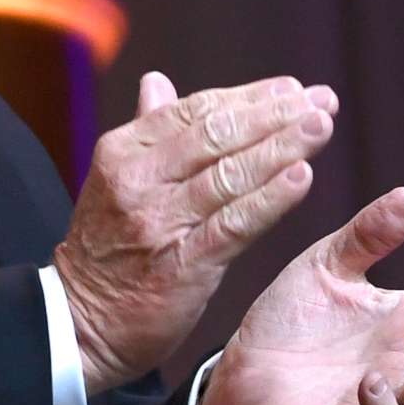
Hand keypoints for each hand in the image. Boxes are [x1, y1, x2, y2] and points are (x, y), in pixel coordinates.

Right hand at [53, 71, 338, 391]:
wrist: (81, 323)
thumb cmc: (108, 249)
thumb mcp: (115, 180)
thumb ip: (146, 131)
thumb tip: (157, 82)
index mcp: (123, 151)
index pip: (195, 111)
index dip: (249, 97)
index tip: (292, 88)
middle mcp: (138, 181)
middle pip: (217, 135)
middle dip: (276, 114)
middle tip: (322, 100)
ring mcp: (159, 223)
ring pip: (231, 174)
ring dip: (283, 146)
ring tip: (321, 126)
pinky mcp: (181, 266)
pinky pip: (233, 225)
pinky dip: (270, 199)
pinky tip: (302, 176)